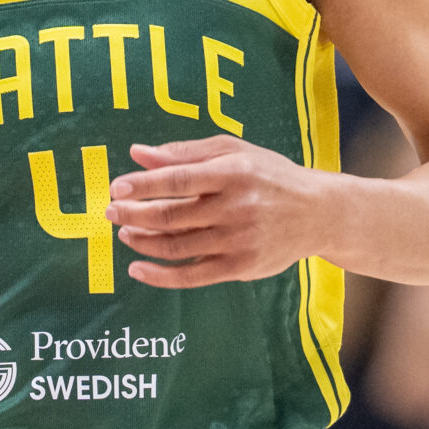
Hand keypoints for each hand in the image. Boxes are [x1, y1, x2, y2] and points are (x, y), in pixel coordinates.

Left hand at [104, 136, 325, 288]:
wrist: (318, 213)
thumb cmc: (270, 176)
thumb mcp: (234, 152)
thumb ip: (185, 153)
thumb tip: (137, 153)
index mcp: (234, 172)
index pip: (179, 180)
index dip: (143, 185)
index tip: (115, 188)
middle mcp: (237, 207)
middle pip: (172, 215)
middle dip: (133, 214)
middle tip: (110, 212)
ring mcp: (238, 240)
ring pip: (177, 245)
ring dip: (142, 241)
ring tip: (124, 233)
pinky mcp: (240, 267)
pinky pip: (191, 276)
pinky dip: (160, 275)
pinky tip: (137, 268)